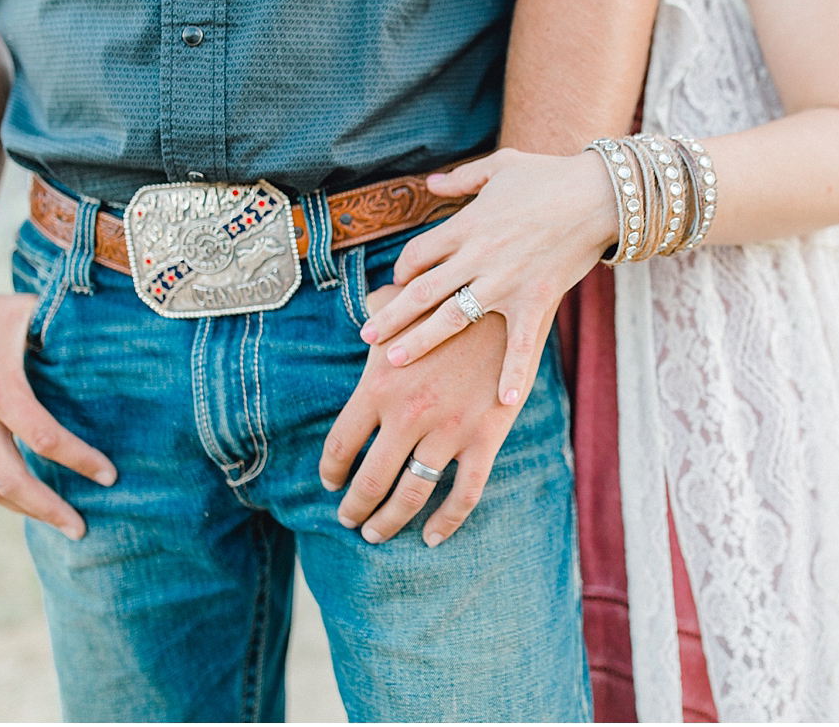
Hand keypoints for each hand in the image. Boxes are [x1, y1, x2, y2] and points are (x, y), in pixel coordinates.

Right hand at [0, 288, 116, 538]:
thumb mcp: (33, 315)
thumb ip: (72, 336)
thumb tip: (129, 348)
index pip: (44, 438)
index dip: (79, 460)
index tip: (110, 476)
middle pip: (10, 480)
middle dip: (49, 509)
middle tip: (84, 529)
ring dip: (28, 511)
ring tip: (65, 524)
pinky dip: (9, 495)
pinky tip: (38, 504)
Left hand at [320, 283, 549, 546]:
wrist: (508, 302)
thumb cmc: (449, 302)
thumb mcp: (403, 303)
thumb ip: (378, 314)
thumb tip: (368, 311)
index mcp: (379, 385)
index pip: (341, 444)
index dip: (331, 472)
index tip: (329, 484)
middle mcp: (408, 414)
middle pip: (370, 480)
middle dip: (354, 507)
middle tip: (348, 519)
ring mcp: (448, 430)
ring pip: (411, 494)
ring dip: (388, 522)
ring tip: (376, 533)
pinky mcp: (485, 438)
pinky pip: (464, 494)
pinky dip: (446, 522)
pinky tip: (431, 537)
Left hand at [358, 147, 616, 404]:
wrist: (598, 194)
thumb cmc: (551, 175)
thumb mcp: (501, 166)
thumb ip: (462, 178)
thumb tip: (431, 183)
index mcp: (466, 225)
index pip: (419, 253)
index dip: (403, 269)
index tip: (398, 283)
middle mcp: (478, 257)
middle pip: (422, 291)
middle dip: (391, 314)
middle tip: (366, 337)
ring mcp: (505, 282)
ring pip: (452, 317)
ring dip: (420, 340)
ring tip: (393, 360)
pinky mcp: (535, 300)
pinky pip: (520, 344)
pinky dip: (513, 373)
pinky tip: (504, 401)